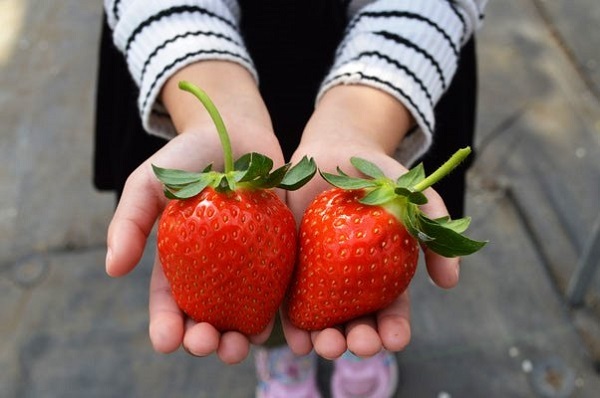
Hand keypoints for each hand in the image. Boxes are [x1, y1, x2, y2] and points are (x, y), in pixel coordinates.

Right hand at [105, 61, 282, 363]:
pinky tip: (268, 328)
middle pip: (206, 315)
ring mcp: (246, 263)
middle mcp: (213, 268)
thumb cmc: (190, 156)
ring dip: (237, 338)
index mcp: (180, 260)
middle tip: (207, 345)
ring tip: (236, 349)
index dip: (166, 325)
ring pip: (241, 312)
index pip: (170, 301)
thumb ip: (130, 220)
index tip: (167, 341)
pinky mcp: (277, 254)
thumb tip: (113, 269)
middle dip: (203, 339)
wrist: (238, 132)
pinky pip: (275, 290)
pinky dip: (272, 314)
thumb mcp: (150, 182)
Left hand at [281, 85, 459, 359]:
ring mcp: (319, 276)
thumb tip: (450, 282)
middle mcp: (351, 281)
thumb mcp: (411, 195)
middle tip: (358, 344)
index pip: (391, 311)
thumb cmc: (376, 174)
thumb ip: (434, 228)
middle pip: (357, 322)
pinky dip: (293, 324)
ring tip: (324, 348)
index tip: (396, 340)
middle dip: (360, 340)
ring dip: (325, 340)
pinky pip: (290, 300)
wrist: (331, 151)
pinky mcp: (290, 268)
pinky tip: (297, 339)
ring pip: (324, 319)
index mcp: (382, 273)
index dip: (395, 329)